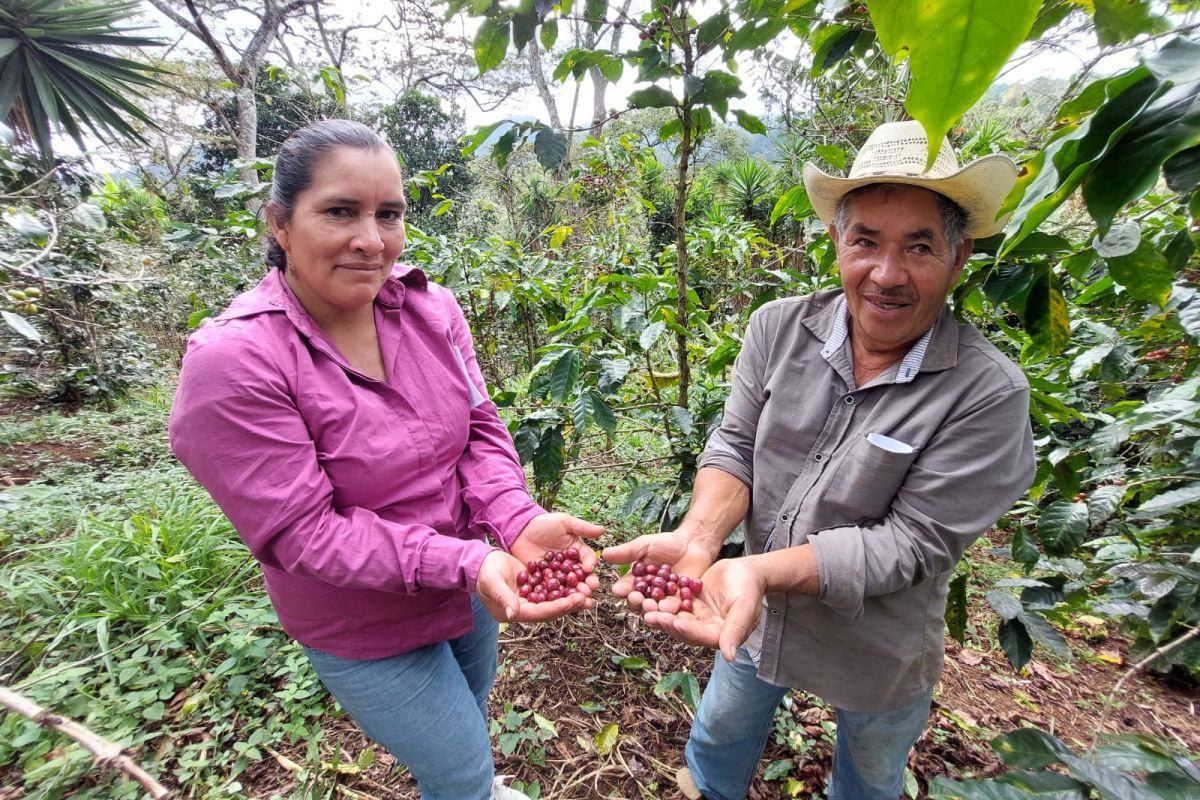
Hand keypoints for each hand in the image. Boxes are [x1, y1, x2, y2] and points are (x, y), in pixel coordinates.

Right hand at [476, 549, 590, 622]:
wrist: (481, 562)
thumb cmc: (485, 571)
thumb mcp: (493, 582)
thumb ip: (504, 597)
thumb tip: (514, 614)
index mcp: (513, 612)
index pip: (539, 613)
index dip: (557, 608)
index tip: (573, 601)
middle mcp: (523, 610)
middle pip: (550, 610)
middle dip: (568, 605)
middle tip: (587, 598)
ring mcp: (529, 601)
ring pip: (553, 602)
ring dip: (570, 599)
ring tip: (588, 594)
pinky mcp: (533, 590)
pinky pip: (551, 592)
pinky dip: (564, 589)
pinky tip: (578, 582)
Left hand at [510, 512, 604, 595]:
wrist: (519, 530)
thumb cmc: (543, 524)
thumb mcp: (564, 522)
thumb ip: (583, 528)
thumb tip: (603, 530)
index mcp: (578, 553)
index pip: (588, 561)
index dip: (590, 565)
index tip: (589, 570)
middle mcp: (570, 567)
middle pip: (581, 578)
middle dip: (586, 585)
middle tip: (587, 590)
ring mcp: (557, 577)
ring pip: (568, 588)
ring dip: (573, 595)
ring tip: (577, 600)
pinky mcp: (543, 583)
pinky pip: (550, 591)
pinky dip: (555, 598)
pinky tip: (558, 604)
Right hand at [602, 530, 717, 613]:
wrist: (693, 544)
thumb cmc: (666, 543)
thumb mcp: (645, 545)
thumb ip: (627, 552)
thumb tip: (604, 553)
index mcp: (636, 582)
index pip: (626, 588)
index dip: (622, 590)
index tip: (619, 590)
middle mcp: (648, 594)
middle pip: (640, 603)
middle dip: (638, 602)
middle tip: (639, 601)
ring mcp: (665, 600)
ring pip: (658, 609)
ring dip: (656, 610)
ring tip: (656, 607)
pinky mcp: (682, 604)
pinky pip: (679, 609)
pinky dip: (677, 610)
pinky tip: (676, 608)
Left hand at [644, 557, 766, 661]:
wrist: (747, 572)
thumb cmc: (750, 590)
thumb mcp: (745, 608)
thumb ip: (736, 631)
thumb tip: (730, 657)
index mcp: (718, 636)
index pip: (700, 636)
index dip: (688, 630)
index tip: (676, 623)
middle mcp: (704, 629)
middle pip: (682, 628)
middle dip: (666, 622)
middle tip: (650, 616)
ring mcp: (695, 616)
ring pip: (674, 615)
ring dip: (659, 611)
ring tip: (644, 605)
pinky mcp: (688, 602)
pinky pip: (673, 601)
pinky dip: (661, 597)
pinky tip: (646, 591)